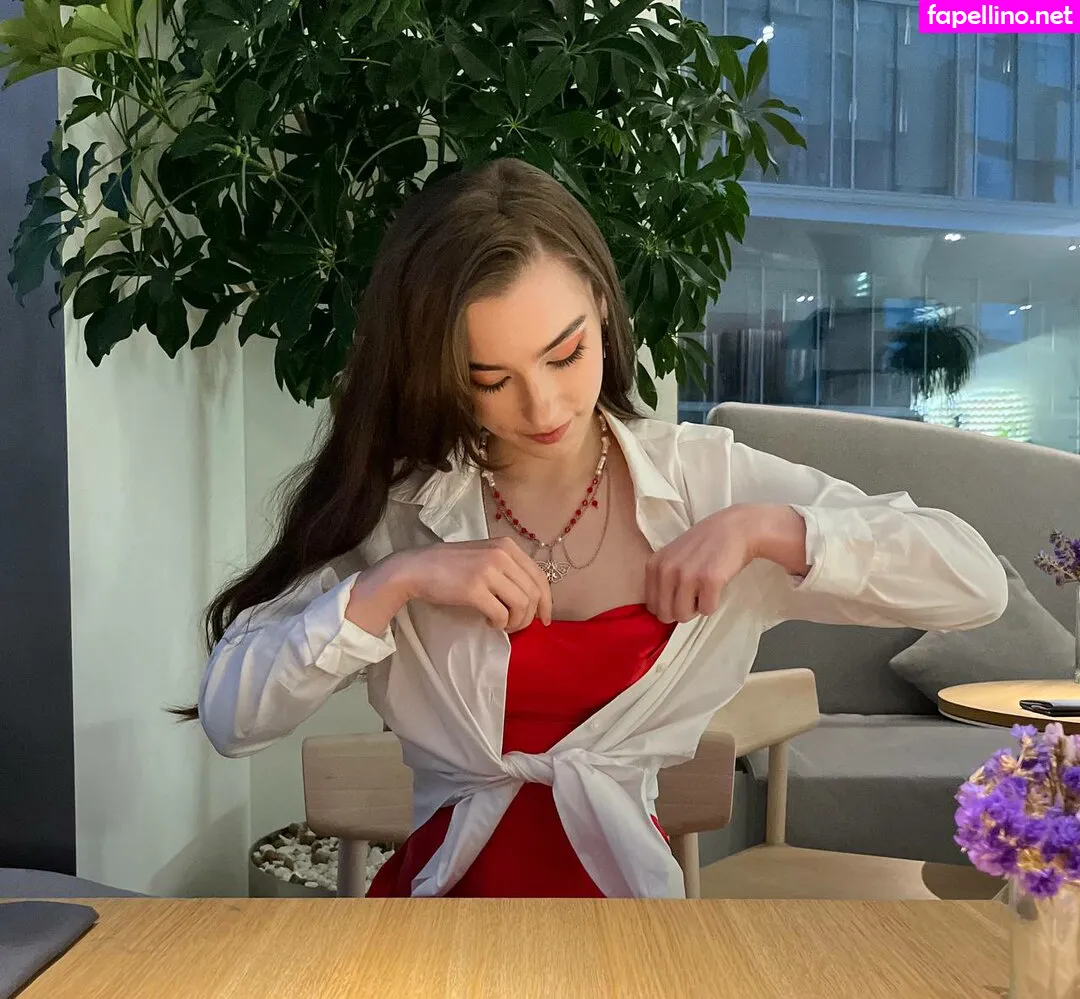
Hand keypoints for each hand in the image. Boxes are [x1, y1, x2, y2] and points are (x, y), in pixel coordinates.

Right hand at [385, 538, 552, 631]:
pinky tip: (489, 622)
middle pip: (533, 594)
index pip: (540, 576)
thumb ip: (508, 569)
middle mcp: (501, 554)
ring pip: (521, 605)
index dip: (546, 602)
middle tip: (515, 626)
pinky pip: (501, 614)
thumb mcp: (485, 556)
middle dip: (529, 617)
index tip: (544, 620)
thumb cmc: (450, 566)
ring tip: (501, 624)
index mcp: (507, 546)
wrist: (416, 568)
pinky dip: (499, 624)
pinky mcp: (474, 589)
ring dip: (514, 622)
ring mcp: (488, 570)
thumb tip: (533, 599)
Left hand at [644, 504, 807, 623]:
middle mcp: (666, 569)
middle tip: (694, 595)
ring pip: (683, 615)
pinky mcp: (709, 580)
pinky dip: (713, 603)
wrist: (735, 529)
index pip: (651, 605)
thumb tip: (658, 611)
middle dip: (681, 611)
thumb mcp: (672, 556)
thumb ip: (662, 578)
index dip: (668, 606)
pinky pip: (706, 610)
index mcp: (654, 565)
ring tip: (704, 589)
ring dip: (696, 608)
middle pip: (665, 614)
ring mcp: (687, 575)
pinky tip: (716, 586)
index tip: (681, 595)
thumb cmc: (705, 544)